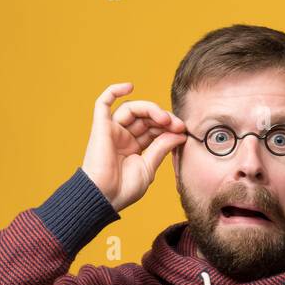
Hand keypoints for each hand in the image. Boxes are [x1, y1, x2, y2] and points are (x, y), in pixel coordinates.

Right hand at [80, 82, 186, 212]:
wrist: (104, 198)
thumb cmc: (124, 189)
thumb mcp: (149, 167)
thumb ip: (162, 147)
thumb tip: (180, 133)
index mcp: (135, 147)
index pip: (154, 128)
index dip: (169, 126)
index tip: (183, 131)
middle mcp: (123, 137)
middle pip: (145, 117)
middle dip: (163, 118)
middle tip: (178, 125)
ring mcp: (112, 131)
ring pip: (132, 109)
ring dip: (151, 109)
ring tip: (164, 118)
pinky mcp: (100, 127)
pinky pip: (103, 103)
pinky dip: (114, 91)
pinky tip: (130, 86)